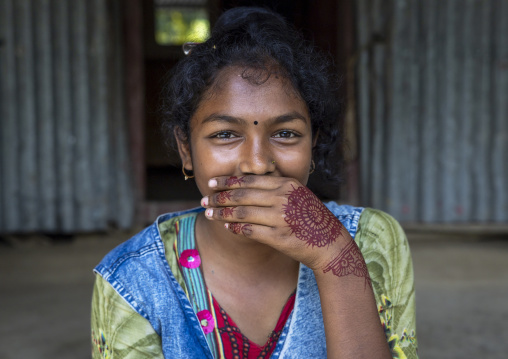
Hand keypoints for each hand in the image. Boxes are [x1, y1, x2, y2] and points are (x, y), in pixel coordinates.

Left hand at [201, 175, 349, 270]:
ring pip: (242, 213)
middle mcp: (283, 198)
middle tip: (205, 200)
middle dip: (219, 197)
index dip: (228, 181)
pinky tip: (227, 227)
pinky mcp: (278, 237)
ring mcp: (280, 218)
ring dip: (222, 214)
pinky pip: (250, 231)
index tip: (213, 183)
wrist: (328, 241)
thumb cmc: (310, 216)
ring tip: (209, 214)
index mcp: (286, 184)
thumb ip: (275, 187)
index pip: (250, 180)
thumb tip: (245, 183)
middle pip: (242, 195)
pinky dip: (236, 228)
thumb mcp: (297, 193)